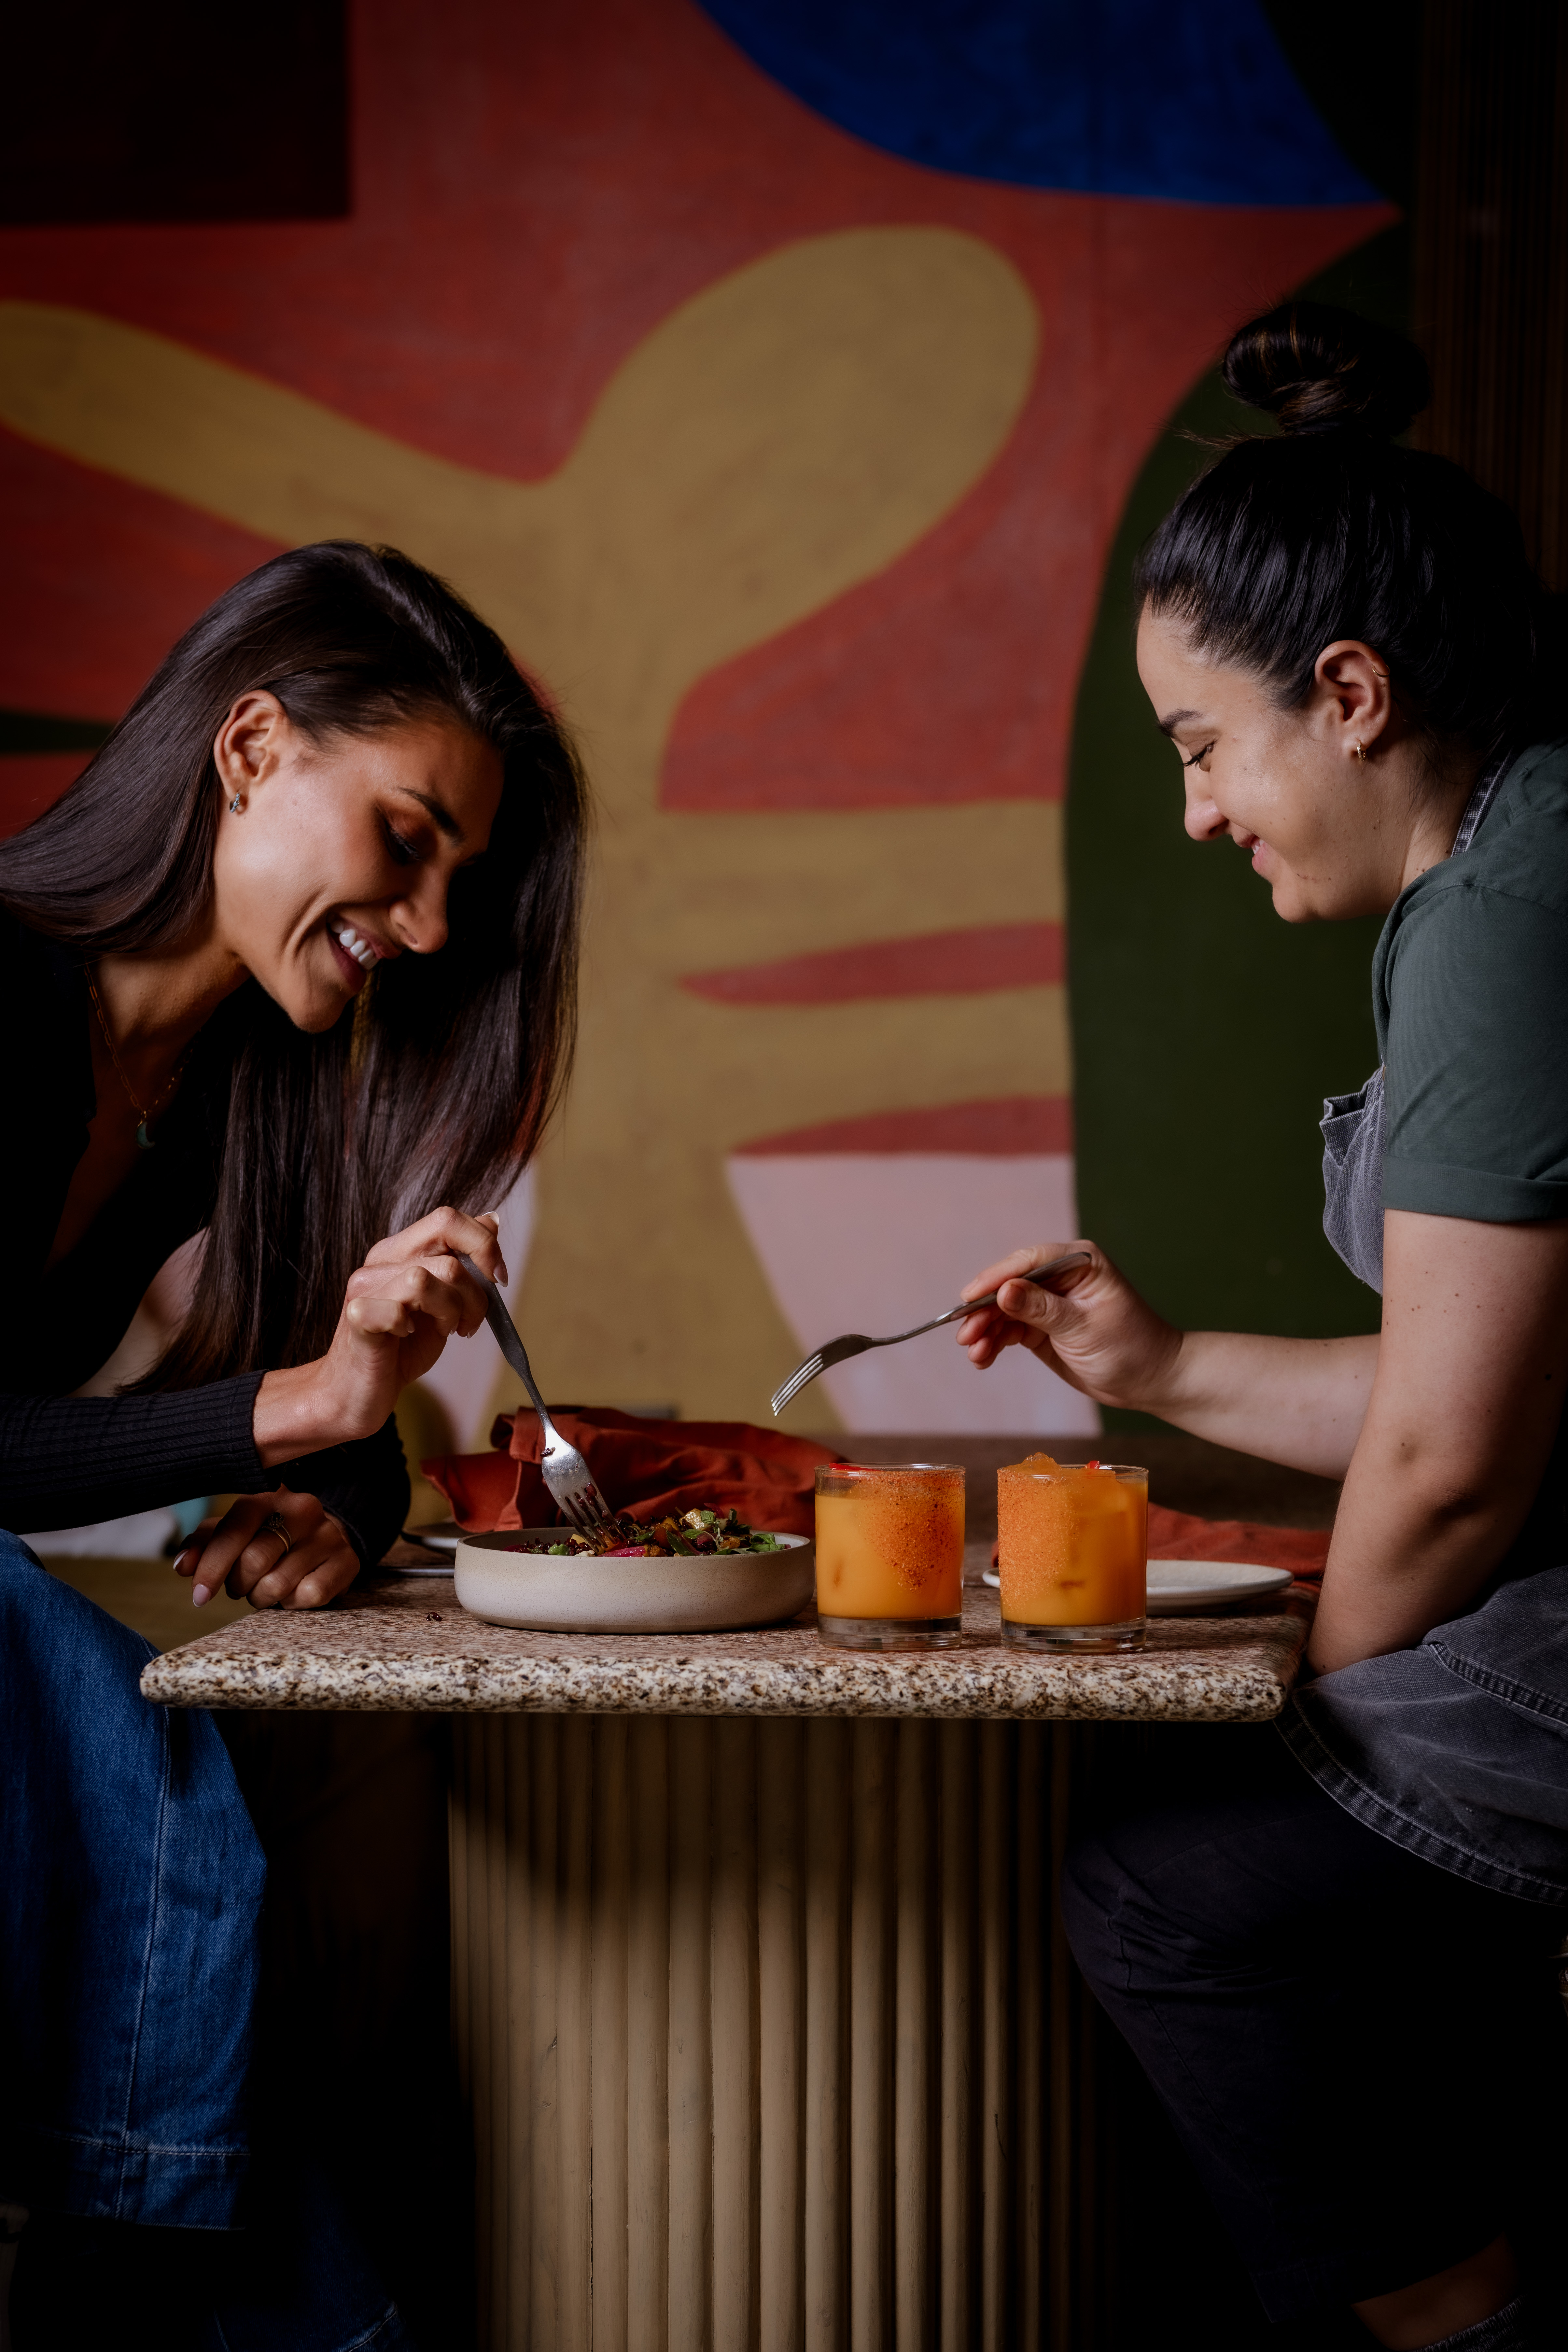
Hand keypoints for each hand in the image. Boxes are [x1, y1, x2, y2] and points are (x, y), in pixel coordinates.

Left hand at [174, 1486, 359, 1609]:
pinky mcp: (347, 1561)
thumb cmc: (268, 1536)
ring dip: (262, 1597)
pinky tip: (293, 1590)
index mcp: (268, 1496)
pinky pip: (308, 1596)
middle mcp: (302, 1509)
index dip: (211, 1566)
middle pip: (254, 1562)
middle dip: (239, 1585)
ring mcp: (328, 1535)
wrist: (326, 1535)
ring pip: (278, 1584)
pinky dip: (292, 1603)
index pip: (234, 1530)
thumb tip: (182, 1566)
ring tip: (265, 1587)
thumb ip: (204, 1543)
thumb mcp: (234, 1532)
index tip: (199, 1596)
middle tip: (241, 1585)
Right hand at [254, 1205, 506, 1459]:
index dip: (484, 1244)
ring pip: (428, 1276)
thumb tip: (492, 1221)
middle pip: (446, 1244)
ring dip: (452, 1310)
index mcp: (401, 1251)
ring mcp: (365, 1287)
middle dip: (476, 1287)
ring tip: (446, 1330)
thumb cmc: (401, 1349)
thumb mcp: (444, 1302)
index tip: (497, 1279)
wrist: (355, 1393)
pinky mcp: (356, 1317)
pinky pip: (398, 1310)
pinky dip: (414, 1328)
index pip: (448, 1218)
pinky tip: (408, 1338)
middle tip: (470, 1320)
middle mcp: (380, 1261)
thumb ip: (463, 1263)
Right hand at [955, 1241, 1182, 1412]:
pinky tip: (982, 1357)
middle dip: (984, 1310)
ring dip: (986, 1329)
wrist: (1150, 1380)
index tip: (969, 1296)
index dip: (995, 1277)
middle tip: (965, 1333)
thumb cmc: (1130, 1347)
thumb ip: (1042, 1309)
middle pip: (1009, 1286)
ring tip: (973, 1352)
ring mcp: (1049, 1303)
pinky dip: (994, 1342)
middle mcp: (1060, 1278)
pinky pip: (1010, 1329)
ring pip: (1004, 1310)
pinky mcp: (1042, 1327)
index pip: (1027, 1261)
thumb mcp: (1084, 1327)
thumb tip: (1004, 1291)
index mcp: (1079, 1263)